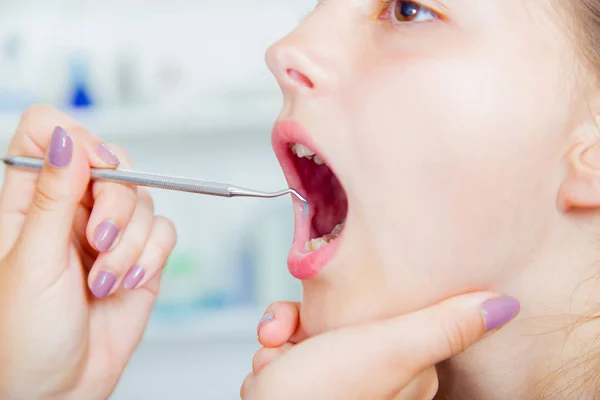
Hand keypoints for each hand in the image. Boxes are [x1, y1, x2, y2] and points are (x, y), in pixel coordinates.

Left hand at [0, 106, 176, 399]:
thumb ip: (53, 195)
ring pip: (144, 200)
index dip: (77, 140)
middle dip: (115, 202)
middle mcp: (73, 210)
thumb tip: (66, 137)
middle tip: (97, 239)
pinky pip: (164, 232)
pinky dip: (151, 257)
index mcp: (30, 201)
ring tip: (104, 280)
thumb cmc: (21, 338)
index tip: (92, 168)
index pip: (50, 133)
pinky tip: (127, 282)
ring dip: (129, 244)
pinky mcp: (140, 257)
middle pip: (114, 163)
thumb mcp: (32, 260)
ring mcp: (110, 233)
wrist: (56, 391)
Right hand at [242, 293, 519, 399]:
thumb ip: (443, 325)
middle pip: (347, 314)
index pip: (392, 311)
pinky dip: (272, 348)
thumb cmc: (321, 397)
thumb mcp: (387, 350)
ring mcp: (338, 378)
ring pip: (313, 324)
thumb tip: (504, 305)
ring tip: (280, 351)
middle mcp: (374, 376)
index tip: (344, 302)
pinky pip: (290, 342)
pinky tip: (269, 365)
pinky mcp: (305, 379)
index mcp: (407, 370)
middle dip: (313, 317)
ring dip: (287, 331)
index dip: (362, 300)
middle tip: (302, 331)